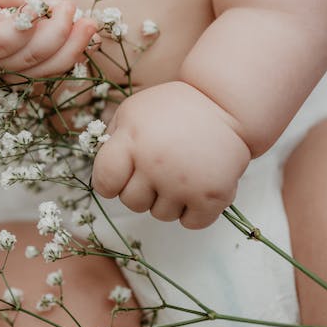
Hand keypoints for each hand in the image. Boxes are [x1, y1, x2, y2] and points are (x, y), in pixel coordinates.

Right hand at [0, 0, 97, 77]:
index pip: (3, 40)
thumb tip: (56, 7)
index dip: (36, 28)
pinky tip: (80, 41)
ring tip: (90, 26)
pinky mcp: (6, 86)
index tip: (61, 4)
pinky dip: (64, 62)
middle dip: (61, 37)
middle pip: (26, 60)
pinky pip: (39, 80)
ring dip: (70, 52)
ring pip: (37, 75)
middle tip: (80, 12)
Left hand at [91, 81, 250, 228]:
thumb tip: (101, 171)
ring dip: (168, 200)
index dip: (109, 183)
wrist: (225, 103)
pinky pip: (190, 223)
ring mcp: (184, 183)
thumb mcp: (133, 111)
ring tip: (180, 173)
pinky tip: (195, 188)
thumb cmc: (173, 108)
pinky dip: (193, 211)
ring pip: (161, 215)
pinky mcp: (212, 196)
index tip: (120, 177)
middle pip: (132, 202)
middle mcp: (155, 164)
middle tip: (157, 170)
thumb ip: (112, 139)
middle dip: (140, 190)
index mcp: (132, 141)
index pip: (104, 182)